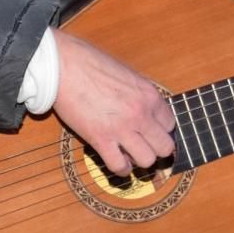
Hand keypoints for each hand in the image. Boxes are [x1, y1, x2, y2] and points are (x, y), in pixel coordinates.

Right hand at [51, 30, 176, 176]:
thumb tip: (144, 110)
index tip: (150, 131)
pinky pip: (120, 166)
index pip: (170, 124)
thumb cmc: (90, 63)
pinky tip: (117, 162)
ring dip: (139, 160)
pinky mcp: (100, 139)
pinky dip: (121, 169)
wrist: (63, 65)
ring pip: (147, 160)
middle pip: (165, 147)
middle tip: (144, 147)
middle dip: (156, 149)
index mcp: (149, 95)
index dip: (160, 130)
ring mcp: (121, 128)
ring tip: (130, 154)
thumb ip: (139, 94)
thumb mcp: (126, 74)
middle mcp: (140, 113)